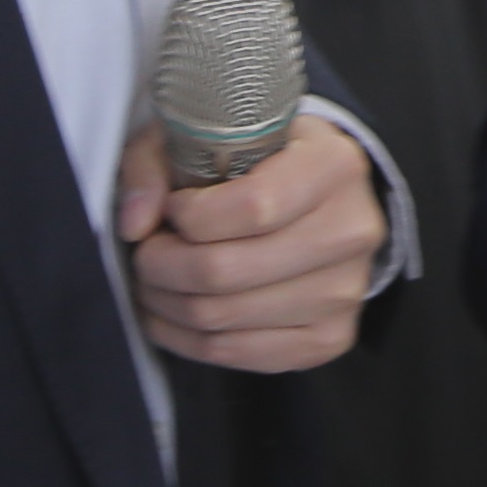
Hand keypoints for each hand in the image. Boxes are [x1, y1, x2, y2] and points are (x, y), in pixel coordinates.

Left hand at [118, 116, 385, 368]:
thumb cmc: (256, 161)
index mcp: (333, 166)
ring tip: (156, 281)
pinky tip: (174, 314)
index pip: (253, 207)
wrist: (321, 199)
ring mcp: (346, 291)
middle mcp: (352, 230)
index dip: (189, 216)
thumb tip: (135, 225)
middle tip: (147, 253)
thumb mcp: (205, 133)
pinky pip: (239, 354)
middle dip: (162, 266)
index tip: (172, 209)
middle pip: (227, 271)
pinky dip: (188, 339)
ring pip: (223, 317)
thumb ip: (156, 163)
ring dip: (167, 304)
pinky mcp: (331, 337)